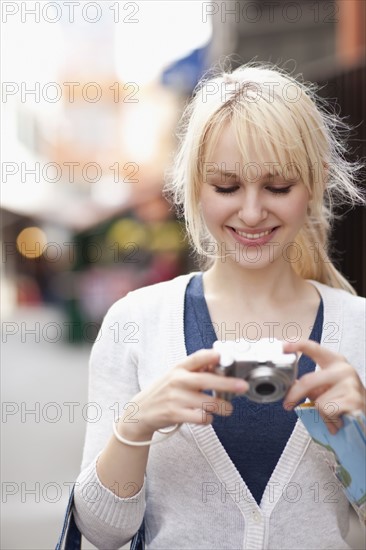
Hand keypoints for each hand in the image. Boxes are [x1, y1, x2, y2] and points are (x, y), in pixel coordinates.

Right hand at [117, 349, 247, 441]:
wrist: (140, 412)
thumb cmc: (165, 392)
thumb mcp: (176, 376)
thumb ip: (196, 371)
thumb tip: (220, 365)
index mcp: (179, 368)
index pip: (196, 358)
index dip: (210, 356)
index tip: (223, 355)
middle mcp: (177, 380)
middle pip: (206, 380)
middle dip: (227, 383)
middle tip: (242, 386)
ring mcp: (175, 398)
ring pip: (207, 402)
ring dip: (222, 407)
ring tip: (227, 409)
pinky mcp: (175, 414)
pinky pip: (200, 417)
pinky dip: (208, 419)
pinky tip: (207, 417)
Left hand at [282, 340, 365, 433]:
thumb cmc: (342, 398)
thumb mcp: (324, 387)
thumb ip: (308, 384)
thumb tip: (287, 385)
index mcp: (334, 361)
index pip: (314, 348)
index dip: (297, 345)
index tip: (283, 346)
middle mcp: (343, 369)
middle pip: (308, 381)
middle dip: (294, 395)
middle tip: (287, 405)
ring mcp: (350, 384)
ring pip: (319, 401)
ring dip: (321, 413)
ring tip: (332, 413)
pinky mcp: (354, 400)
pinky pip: (328, 411)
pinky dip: (330, 420)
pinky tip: (339, 419)